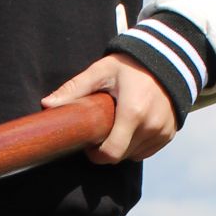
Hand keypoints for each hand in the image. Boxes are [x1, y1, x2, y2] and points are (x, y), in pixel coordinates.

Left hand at [42, 56, 177, 163]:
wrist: (167, 59)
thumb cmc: (129, 65)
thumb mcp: (101, 72)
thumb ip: (74, 89)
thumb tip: (46, 105)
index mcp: (132, 112)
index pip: (110, 153)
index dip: (95, 155)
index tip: (89, 145)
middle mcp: (151, 126)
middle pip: (120, 156)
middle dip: (106, 150)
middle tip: (100, 132)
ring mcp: (162, 131)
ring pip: (133, 156)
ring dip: (122, 148)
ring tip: (117, 126)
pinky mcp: (169, 134)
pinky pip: (147, 151)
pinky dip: (136, 146)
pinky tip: (132, 128)